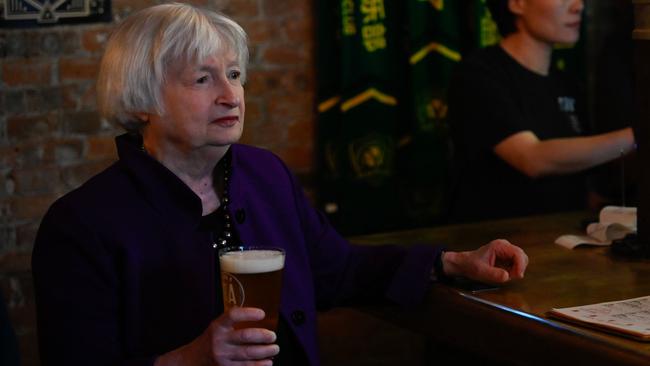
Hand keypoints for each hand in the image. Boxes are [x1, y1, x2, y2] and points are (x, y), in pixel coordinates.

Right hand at [154, 307, 278, 365]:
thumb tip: (263, 320)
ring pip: (248, 353)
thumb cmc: (211, 340)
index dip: (248, 313)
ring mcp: (222, 356)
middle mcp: (219, 340)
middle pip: (245, 336)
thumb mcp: (218, 327)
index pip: (233, 315)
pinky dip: (259, 365)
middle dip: (263, 336)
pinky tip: (268, 362)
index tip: (262, 313)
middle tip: (273, 336)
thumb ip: (234, 323)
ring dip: (265, 352)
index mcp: (218, 326)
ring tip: (275, 349)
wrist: (193, 359)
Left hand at [442, 239, 527, 283]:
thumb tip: (506, 276)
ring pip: (521, 260)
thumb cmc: (472, 265)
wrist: (465, 264)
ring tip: (505, 275)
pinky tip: (505, 274)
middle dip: (519, 268)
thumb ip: (494, 274)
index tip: (517, 276)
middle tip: (511, 277)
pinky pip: (517, 264)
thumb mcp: (481, 271)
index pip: (517, 253)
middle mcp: (505, 246)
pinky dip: (514, 271)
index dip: (520, 265)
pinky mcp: (507, 257)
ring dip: (517, 270)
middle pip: (522, 256)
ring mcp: (506, 251)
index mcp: (499, 246)